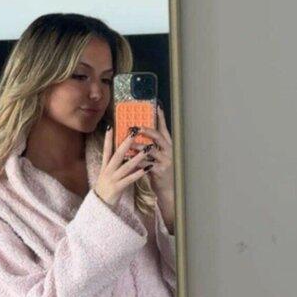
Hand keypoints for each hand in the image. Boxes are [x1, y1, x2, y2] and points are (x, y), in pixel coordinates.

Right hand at [94, 127, 151, 207]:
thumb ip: (114, 165)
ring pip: (126, 165)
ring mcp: (112, 179)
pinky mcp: (117, 188)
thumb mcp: (107, 175)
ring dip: (138, 156)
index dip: (108, 138)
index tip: (110, 126)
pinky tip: (147, 168)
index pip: (106, 149)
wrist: (99, 206)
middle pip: (117, 154)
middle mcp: (108, 170)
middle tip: (134, 131)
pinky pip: (130, 179)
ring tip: (148, 148)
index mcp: (105, 166)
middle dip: (126, 142)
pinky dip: (139, 173)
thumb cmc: (106, 190)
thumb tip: (122, 155)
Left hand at [129, 106, 174, 230]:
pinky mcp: (160, 171)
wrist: (169, 190)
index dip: (161, 118)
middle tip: (134, 127)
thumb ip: (152, 147)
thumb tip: (139, 136)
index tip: (157, 106)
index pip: (165, 129)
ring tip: (128, 142)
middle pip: (158, 137)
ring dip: (138, 145)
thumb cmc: (161, 171)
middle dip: (146, 130)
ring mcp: (165, 161)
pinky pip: (146, 163)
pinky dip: (136, 161)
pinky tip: (128, 159)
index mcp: (169, 146)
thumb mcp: (160, 157)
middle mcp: (169, 151)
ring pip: (150, 150)